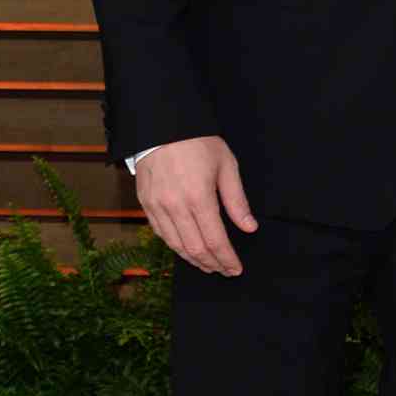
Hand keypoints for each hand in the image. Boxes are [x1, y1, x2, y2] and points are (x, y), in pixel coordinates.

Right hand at [135, 134, 256, 275]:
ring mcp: (157, 206)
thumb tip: (249, 227)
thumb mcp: (226, 166)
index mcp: (198, 197)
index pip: (215, 240)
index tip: (236, 269)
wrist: (162, 125)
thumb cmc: (198, 142)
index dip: (227, 259)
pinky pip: (161, 233)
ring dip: (193, 260)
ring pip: (175, 245)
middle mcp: (175, 206)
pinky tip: (187, 249)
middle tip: (224, 270)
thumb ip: (237, 201)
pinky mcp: (145, 204)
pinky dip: (175, 246)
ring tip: (208, 265)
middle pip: (195, 248)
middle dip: (212, 264)